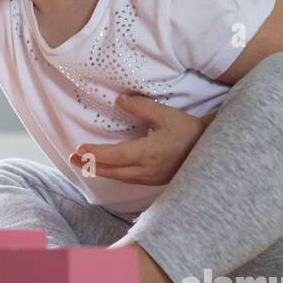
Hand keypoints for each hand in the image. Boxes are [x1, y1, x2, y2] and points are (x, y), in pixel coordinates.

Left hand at [68, 93, 210, 185]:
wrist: (211, 151)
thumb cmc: (188, 131)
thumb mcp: (166, 115)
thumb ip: (141, 107)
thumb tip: (119, 100)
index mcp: (149, 154)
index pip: (116, 156)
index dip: (97, 154)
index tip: (80, 149)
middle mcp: (147, 170)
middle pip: (113, 171)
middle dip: (90, 165)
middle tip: (72, 158)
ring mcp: (150, 178)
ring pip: (119, 177)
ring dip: (100, 170)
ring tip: (83, 162)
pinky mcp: (154, 181)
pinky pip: (128, 179)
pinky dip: (113, 173)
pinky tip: (107, 167)